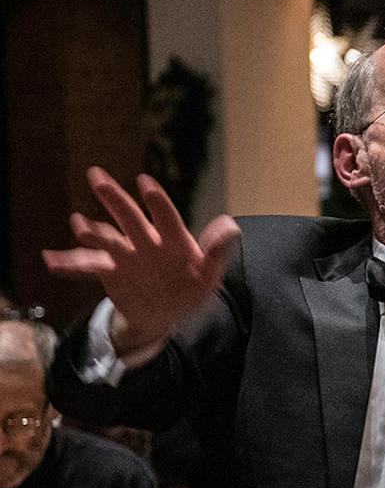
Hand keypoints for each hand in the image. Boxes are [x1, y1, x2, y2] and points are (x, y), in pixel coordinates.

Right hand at [44, 169, 240, 353]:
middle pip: (130, 218)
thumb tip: (231, 225)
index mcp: (174, 241)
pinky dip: (69, 263)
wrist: (166, 312)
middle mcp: (147, 242)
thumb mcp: (209, 274)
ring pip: (107, 239)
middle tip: (96, 175)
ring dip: (92, 232)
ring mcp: (126, 256)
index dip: (157, 202)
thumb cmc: (192, 288)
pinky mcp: (110, 271)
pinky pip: (87, 266)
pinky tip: (51, 260)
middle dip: (115, 198)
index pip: (167, 219)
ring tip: (79, 224)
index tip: (144, 182)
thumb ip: (217, 251)